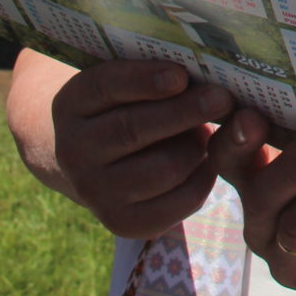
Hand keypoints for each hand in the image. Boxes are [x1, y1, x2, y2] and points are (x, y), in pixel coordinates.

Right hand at [49, 59, 231, 237]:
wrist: (97, 162)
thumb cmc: (126, 106)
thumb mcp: (125, 82)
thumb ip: (156, 74)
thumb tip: (205, 72)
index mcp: (72, 104)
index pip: (105, 87)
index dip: (143, 80)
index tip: (180, 75)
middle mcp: (74, 150)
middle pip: (133, 130)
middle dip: (184, 112)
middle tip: (222, 99)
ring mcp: (95, 191)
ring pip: (162, 169)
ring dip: (195, 147)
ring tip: (209, 131)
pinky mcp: (122, 222)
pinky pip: (175, 202)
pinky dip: (202, 179)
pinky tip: (208, 161)